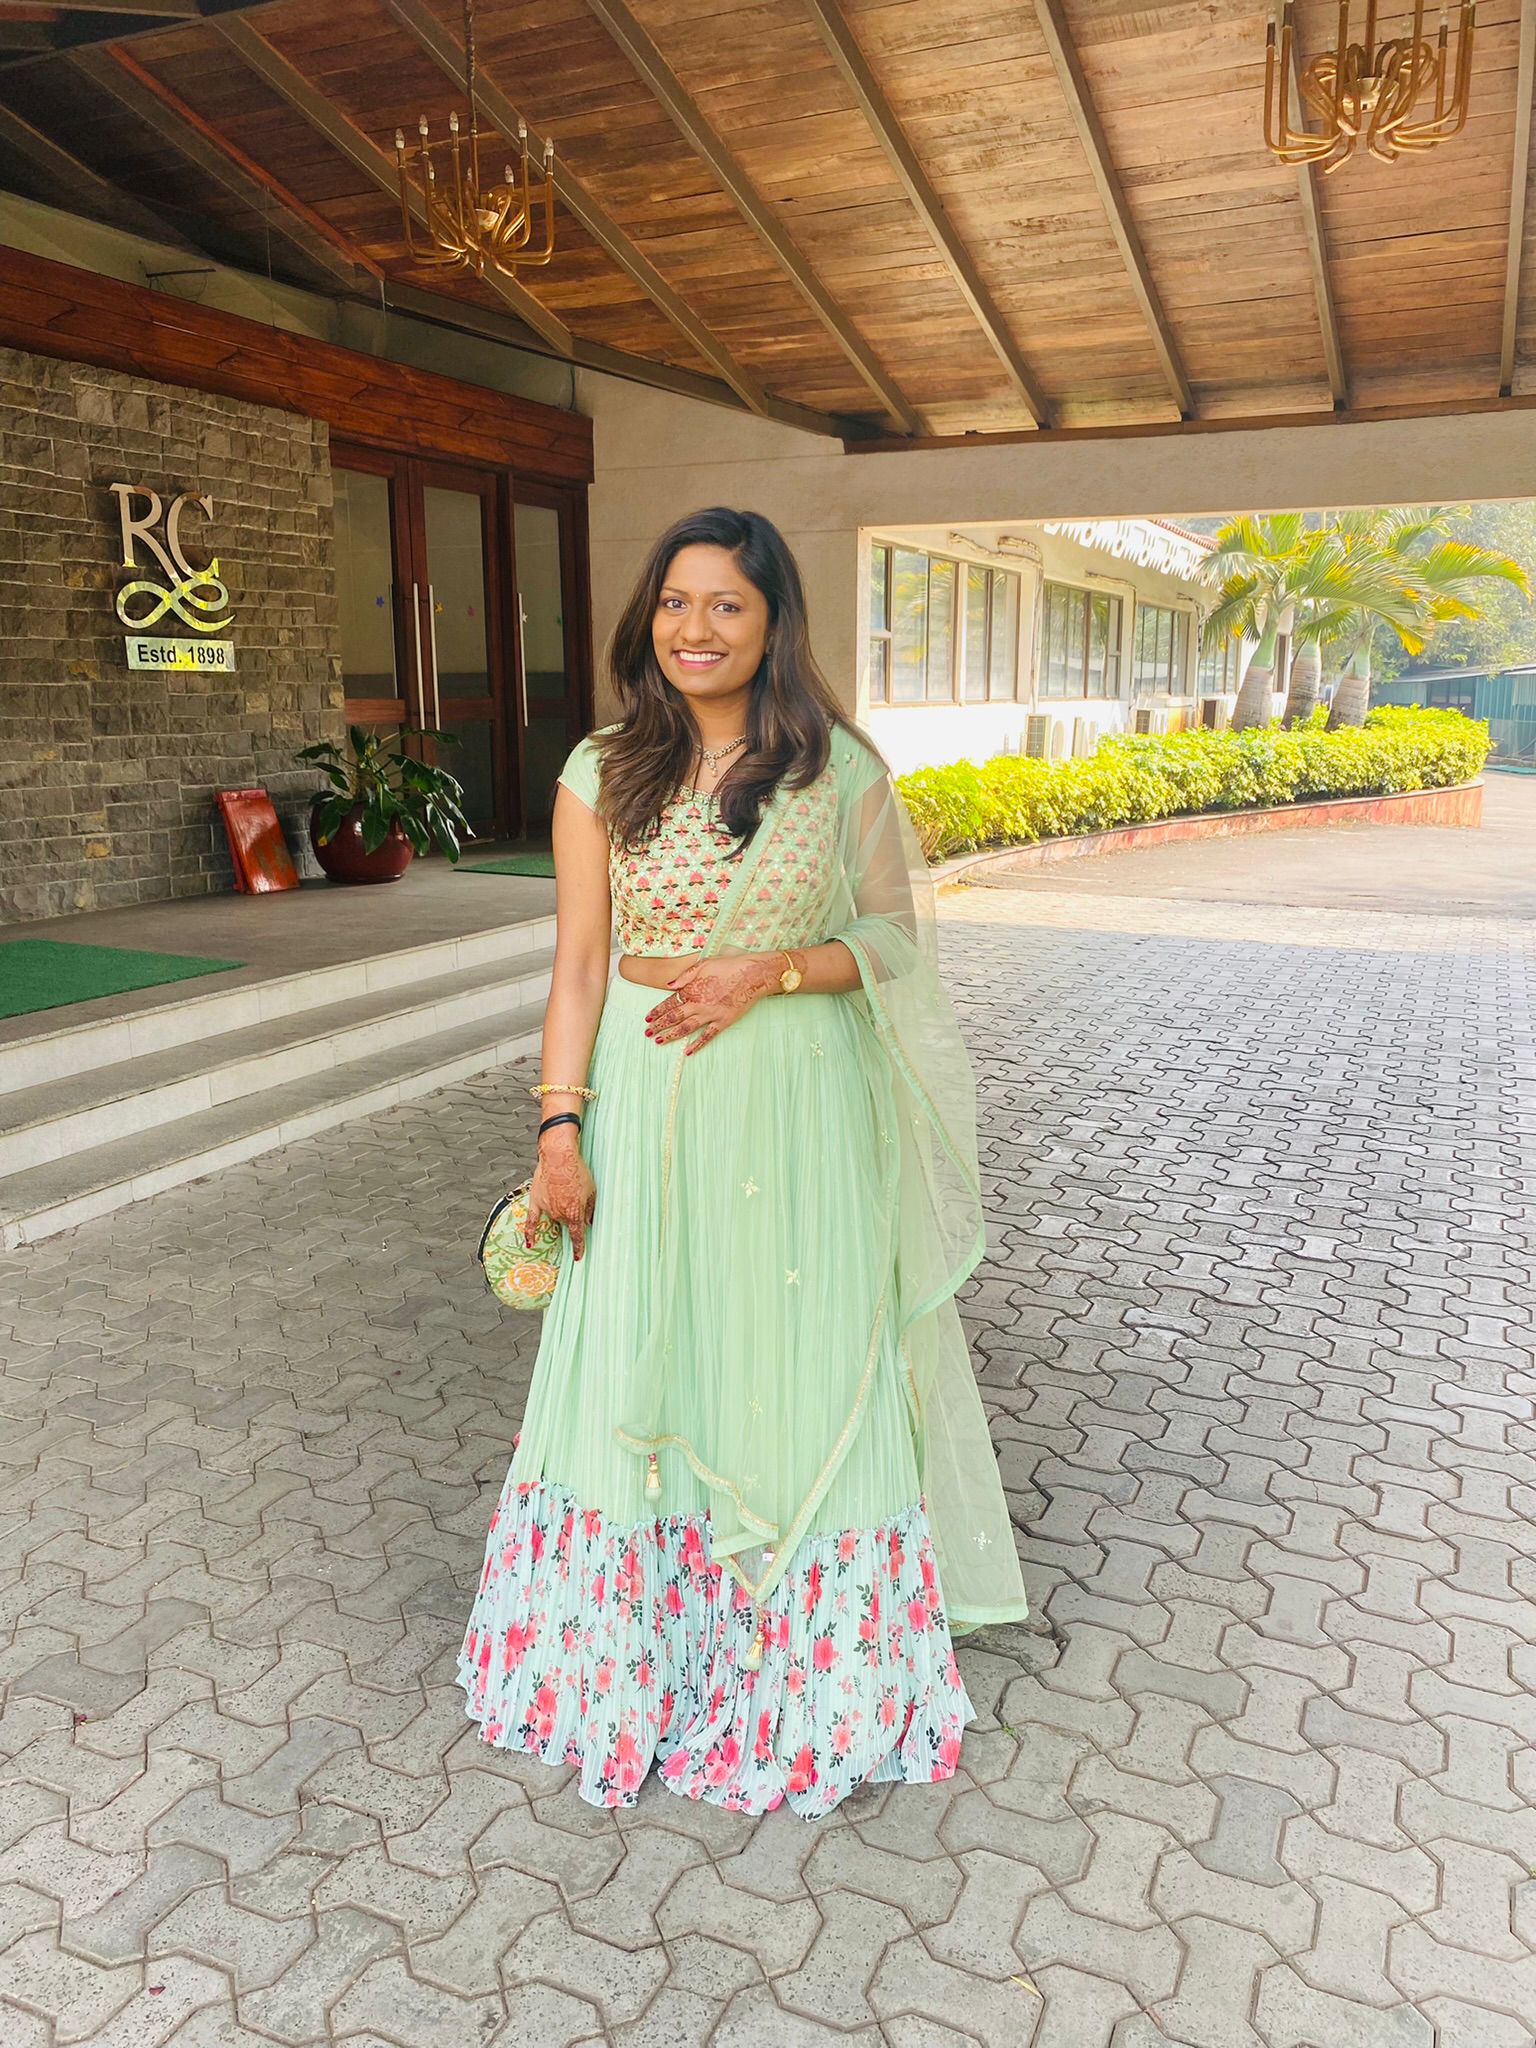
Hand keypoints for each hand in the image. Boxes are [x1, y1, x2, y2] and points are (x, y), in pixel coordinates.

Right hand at [525, 1135, 595, 1259]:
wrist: (559, 1157)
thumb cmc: (577, 1171)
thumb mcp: (591, 1190)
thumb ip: (591, 1208)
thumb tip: (590, 1221)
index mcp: (574, 1213)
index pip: (577, 1236)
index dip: (578, 1248)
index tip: (578, 1257)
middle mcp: (560, 1214)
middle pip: (566, 1222)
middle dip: (571, 1214)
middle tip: (573, 1196)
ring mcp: (547, 1209)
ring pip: (554, 1217)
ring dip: (559, 1210)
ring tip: (564, 1189)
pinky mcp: (536, 1201)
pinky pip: (531, 1221)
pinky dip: (530, 1232)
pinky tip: (529, 1243)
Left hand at [644, 955, 780, 1054]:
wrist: (752, 975)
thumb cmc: (729, 966)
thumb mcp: (704, 964)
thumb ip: (685, 976)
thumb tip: (669, 985)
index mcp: (692, 989)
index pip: (669, 1003)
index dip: (657, 1012)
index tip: (647, 1018)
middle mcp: (698, 1004)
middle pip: (674, 1017)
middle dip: (659, 1026)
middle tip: (647, 1033)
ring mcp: (710, 1014)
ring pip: (686, 1028)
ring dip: (671, 1035)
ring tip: (659, 1041)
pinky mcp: (723, 1021)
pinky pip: (707, 1036)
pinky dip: (697, 1044)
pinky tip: (687, 1052)